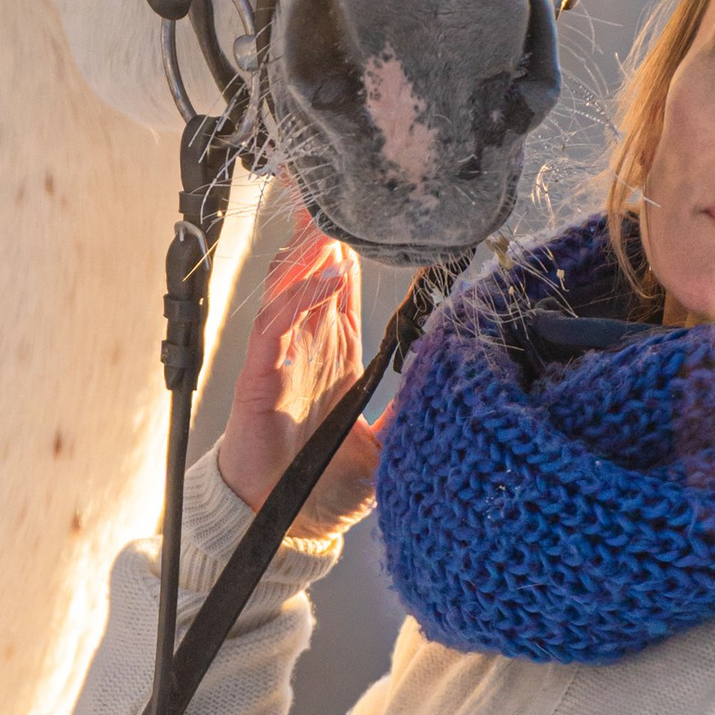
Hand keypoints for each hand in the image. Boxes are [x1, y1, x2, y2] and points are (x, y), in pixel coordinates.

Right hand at [213, 211, 381, 535]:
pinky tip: (323, 276)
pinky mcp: (259, 374)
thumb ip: (413, 413)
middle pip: (314, 273)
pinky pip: (274, 324)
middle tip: (342, 191)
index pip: (342, 290)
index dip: (350, 251)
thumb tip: (454, 388)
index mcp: (335, 357)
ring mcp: (281, 356)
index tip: (367, 215)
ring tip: (334, 221)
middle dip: (326, 233)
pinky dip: (297, 296)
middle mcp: (307, 348)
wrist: (282, 524)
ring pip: (292, 287)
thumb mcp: (386, 447)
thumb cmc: (323, 488)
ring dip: (313, 254)